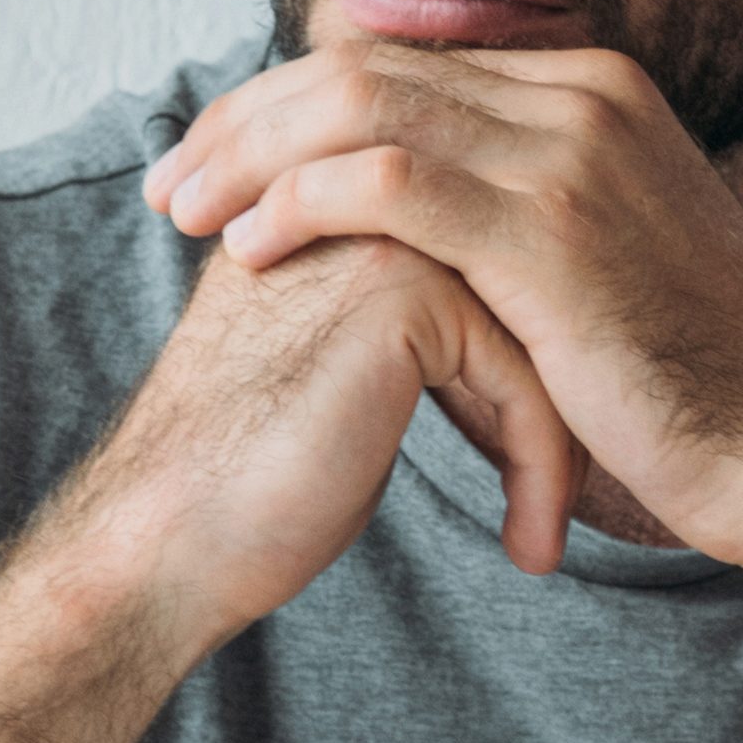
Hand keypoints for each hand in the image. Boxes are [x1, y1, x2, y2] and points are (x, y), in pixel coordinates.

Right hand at [52, 215, 579, 664]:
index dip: (531, 359)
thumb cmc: (243, 482)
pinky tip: (531, 546)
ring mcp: (381, 232)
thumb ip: (406, 329)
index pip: (490, 258)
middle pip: (526, 282)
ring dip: (560, 441)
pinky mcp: (404, 293)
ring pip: (538, 323)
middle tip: (576, 486)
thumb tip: (503, 351)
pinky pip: (525, 369)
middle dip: (566, 390)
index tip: (546, 454)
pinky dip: (543, 469)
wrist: (166, 537)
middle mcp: (358, 196)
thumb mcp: (335, 374)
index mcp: (336, 206)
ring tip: (549, 525)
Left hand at [147, 43, 742, 565]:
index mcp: (595, 93)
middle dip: (249, 118)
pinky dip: (304, 203)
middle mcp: (584, 97)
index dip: (293, 104)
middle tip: (171, 180)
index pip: (406, 64)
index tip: (218, 162)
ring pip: (361, 106)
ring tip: (186, 212)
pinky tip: (253, 249)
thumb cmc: (695, 391)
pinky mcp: (552, 228)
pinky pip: (389, 182)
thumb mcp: (603, 274)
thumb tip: (421, 238)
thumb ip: (520, 226)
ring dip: (253, 155)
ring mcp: (571, 153)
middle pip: (367, 68)